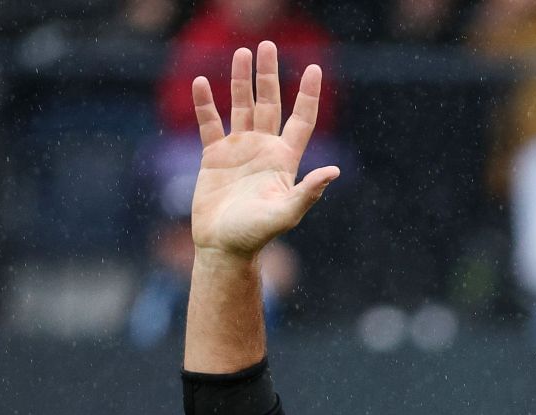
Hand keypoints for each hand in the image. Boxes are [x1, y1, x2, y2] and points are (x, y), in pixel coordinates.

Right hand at [190, 41, 338, 260]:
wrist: (224, 248)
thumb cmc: (256, 235)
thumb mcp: (285, 213)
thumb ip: (308, 192)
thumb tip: (334, 171)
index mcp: (284, 159)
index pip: (301, 119)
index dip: (308, 94)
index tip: (314, 67)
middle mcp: (263, 149)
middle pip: (269, 103)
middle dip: (269, 75)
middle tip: (267, 45)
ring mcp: (239, 150)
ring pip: (241, 107)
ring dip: (241, 81)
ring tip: (241, 52)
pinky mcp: (214, 157)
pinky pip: (209, 123)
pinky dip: (205, 104)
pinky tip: (201, 81)